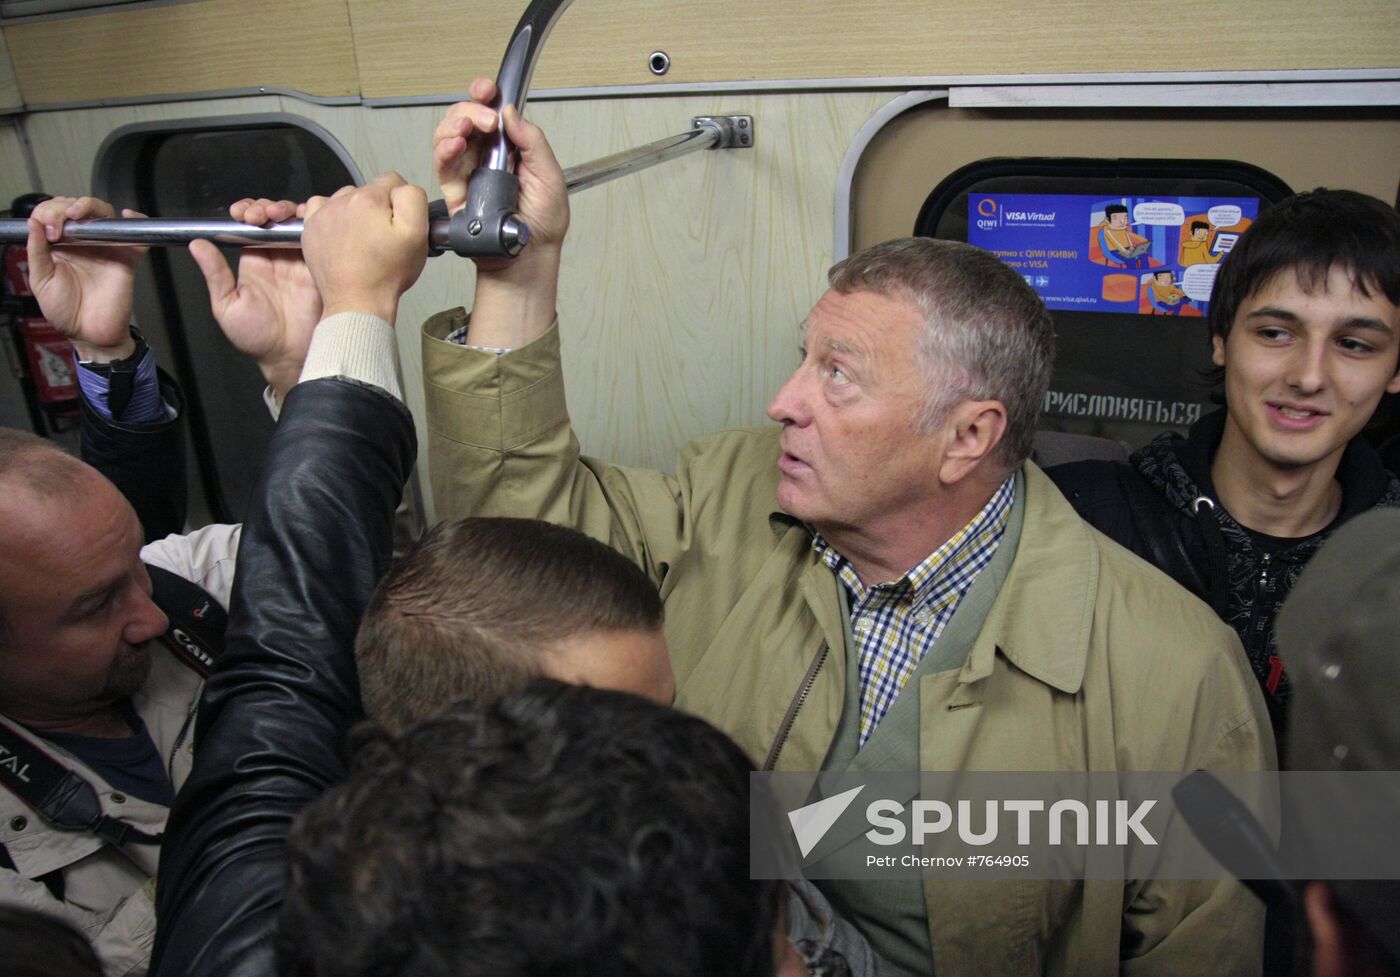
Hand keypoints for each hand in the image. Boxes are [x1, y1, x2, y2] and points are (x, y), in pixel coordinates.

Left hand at [25, 196, 146, 361]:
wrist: (88, 333)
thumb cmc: (64, 312)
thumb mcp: (40, 280)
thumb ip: (36, 251)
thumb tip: (33, 222)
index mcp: (59, 244)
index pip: (53, 213)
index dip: (48, 214)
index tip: (49, 232)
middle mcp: (82, 242)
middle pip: (76, 206)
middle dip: (63, 207)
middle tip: (58, 226)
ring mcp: (105, 247)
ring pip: (103, 212)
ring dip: (89, 205)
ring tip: (78, 214)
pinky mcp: (126, 257)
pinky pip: (136, 235)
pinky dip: (136, 220)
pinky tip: (126, 215)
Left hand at [189, 199, 319, 402]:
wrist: (290, 356)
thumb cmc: (257, 337)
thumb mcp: (227, 305)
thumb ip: (215, 275)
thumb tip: (196, 244)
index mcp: (255, 261)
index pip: (250, 226)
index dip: (246, 211)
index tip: (239, 213)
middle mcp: (278, 256)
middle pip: (274, 218)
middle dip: (265, 207)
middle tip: (259, 215)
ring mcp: (301, 259)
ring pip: (296, 222)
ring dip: (286, 210)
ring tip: (276, 214)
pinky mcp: (320, 265)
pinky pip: (319, 238)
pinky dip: (311, 222)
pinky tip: (300, 220)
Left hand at [301, 174, 427, 322]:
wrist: (357, 302)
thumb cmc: (388, 272)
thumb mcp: (417, 233)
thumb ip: (412, 198)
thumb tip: (401, 188)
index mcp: (369, 198)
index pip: (393, 182)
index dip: (401, 203)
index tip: (399, 226)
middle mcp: (341, 200)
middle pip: (368, 191)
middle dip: (378, 208)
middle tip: (382, 238)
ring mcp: (322, 214)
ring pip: (346, 199)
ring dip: (356, 213)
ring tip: (362, 241)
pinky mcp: (310, 229)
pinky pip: (322, 208)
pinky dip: (333, 217)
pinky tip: (342, 235)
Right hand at [432, 78, 568, 268]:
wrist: (526, 259)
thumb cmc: (541, 227)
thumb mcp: (550, 178)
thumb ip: (533, 143)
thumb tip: (511, 114)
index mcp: (512, 150)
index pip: (494, 114)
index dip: (486, 97)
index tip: (488, 91)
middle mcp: (487, 157)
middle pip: (466, 118)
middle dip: (471, 109)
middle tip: (486, 120)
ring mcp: (469, 171)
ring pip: (449, 134)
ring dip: (454, 124)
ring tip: (467, 130)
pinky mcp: (455, 189)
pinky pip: (441, 163)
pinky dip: (444, 149)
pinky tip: (454, 145)